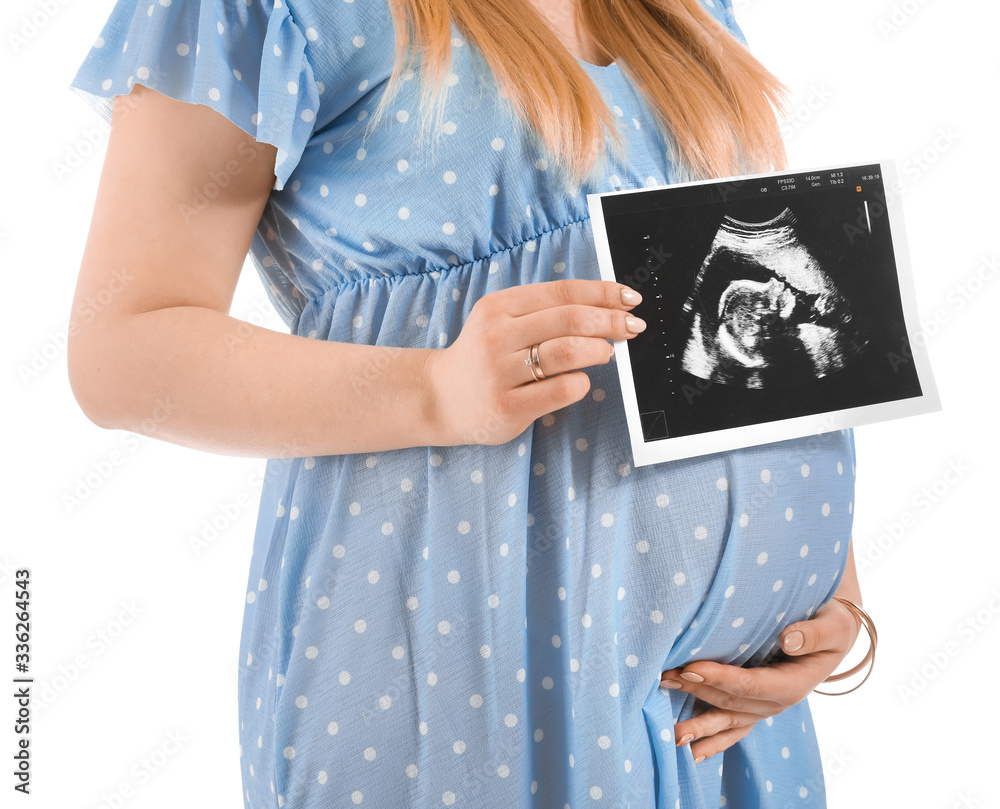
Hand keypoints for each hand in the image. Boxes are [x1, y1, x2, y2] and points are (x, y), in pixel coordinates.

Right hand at [425, 279, 644, 445]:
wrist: (440, 398)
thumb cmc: (484, 358)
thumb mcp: (503, 323)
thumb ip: (545, 313)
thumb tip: (608, 309)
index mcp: (498, 307)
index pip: (563, 292)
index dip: (603, 293)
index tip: (630, 299)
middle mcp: (496, 336)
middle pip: (569, 319)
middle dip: (610, 321)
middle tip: (631, 328)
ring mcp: (500, 373)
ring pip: (566, 352)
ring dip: (598, 350)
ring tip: (607, 353)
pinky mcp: (508, 406)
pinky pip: (560, 391)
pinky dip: (581, 383)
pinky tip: (581, 382)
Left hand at [659, 596, 861, 762]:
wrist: (834, 633)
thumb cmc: (832, 624)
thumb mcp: (833, 626)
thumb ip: (812, 635)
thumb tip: (788, 641)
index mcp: (793, 684)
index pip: (751, 684)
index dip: (720, 678)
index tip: (691, 668)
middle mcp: (777, 702)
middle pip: (731, 701)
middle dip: (696, 691)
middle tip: (665, 678)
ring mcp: (765, 708)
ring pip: (727, 717)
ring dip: (698, 721)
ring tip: (671, 731)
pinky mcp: (756, 706)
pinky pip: (734, 728)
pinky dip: (713, 740)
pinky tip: (691, 752)